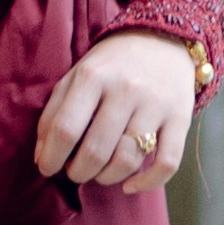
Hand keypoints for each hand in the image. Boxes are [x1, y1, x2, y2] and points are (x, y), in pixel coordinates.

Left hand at [35, 29, 198, 193]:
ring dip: (106, 178)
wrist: (164, 38)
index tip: (48, 168)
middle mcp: (126, 89)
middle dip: (78, 172)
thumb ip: (54, 113)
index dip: (51, 158)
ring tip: (99, 173)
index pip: (65, 129)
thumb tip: (42, 158)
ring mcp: (156, 105)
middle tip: (75, 171)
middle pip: (96, 151)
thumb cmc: (111, 65)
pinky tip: (130, 185)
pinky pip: (167, 163)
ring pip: (128, 160)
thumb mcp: (76, 76)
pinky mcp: (181, 118)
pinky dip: (147, 183)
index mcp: (93, 76)